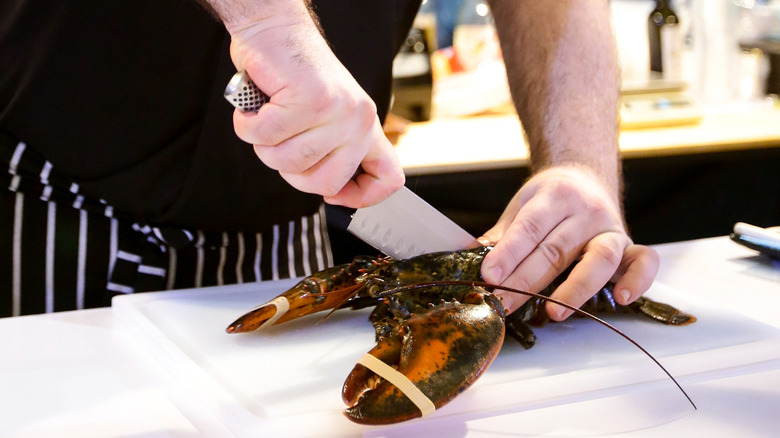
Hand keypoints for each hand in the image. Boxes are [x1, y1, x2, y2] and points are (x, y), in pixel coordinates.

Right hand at [225, 4, 404, 207]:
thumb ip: (332, 152)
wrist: (276, 29)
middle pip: (323, 184)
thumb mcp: (326, 119)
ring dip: (264, 144)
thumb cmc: (294, 78)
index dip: (362, 197)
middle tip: (281, 142)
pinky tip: (254, 106)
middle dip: (291, 172)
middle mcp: (359, 121)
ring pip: (287, 162)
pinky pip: (264, 137)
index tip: (333, 196)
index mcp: (366, 128)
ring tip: (268, 116)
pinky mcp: (307, 100)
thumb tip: (332, 193)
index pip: (389, 179)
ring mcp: (335, 111)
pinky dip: (247, 125)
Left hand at [479, 166, 658, 319]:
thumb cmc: (549, 200)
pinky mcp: (629, 245)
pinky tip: (622, 298)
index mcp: (555, 196)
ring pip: (598, 259)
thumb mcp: (522, 207)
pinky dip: (638, 279)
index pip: (529, 228)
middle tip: (503, 303)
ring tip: (553, 311)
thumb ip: (502, 235)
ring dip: (575, 288)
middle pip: (556, 250)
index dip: (508, 253)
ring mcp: (610, 229)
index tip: (488, 276)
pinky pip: (644, 261)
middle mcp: (586, 211)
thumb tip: (469, 258)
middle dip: (526, 280)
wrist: (585, 178)